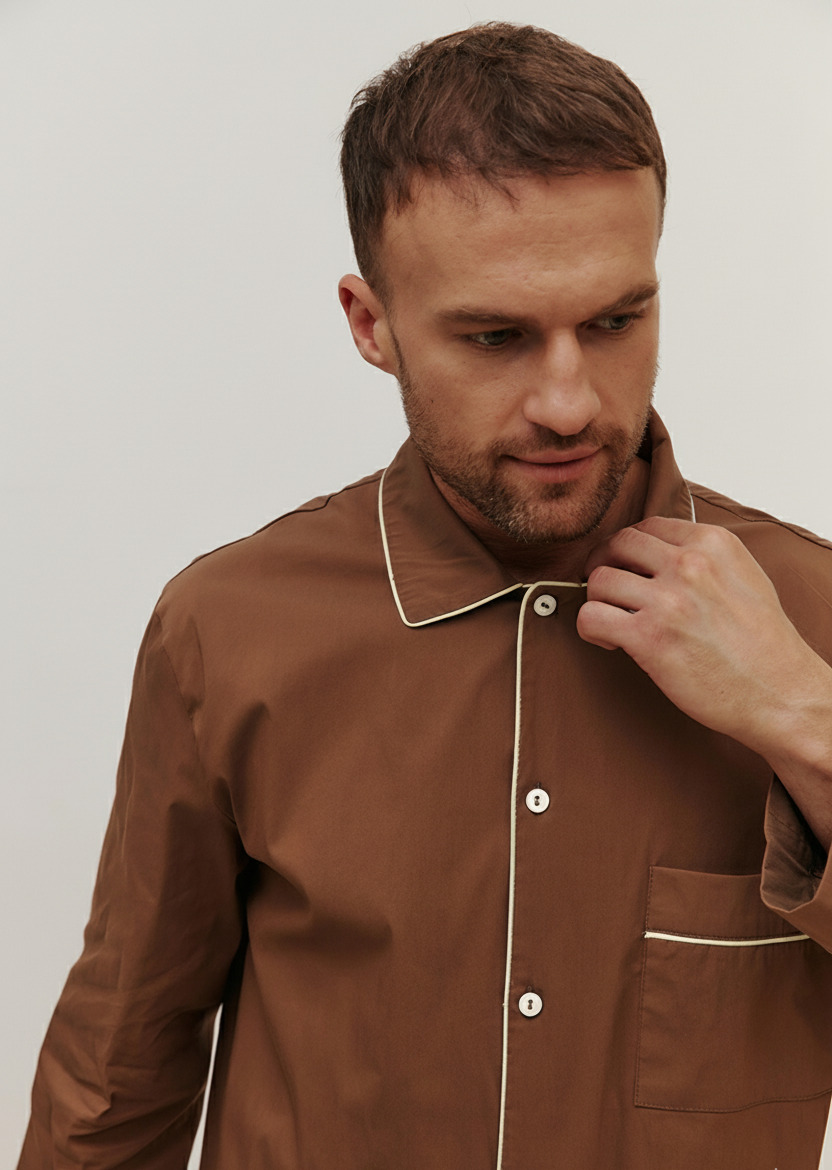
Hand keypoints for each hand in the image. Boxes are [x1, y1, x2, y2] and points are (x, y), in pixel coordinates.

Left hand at [577, 516, 829, 761]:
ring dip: (598, 601)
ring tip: (614, 622)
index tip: (626, 566)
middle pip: (617, 544)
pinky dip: (591, 629)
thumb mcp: (744, 576)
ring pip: (599, 580)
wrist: (779, 694)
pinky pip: (591, 617)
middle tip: (607, 589)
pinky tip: (610, 642)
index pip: (647, 526)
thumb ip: (704, 558)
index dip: (628, 548)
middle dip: (604, 565)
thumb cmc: (764, 645)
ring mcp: (668, 600)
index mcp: (713, 544)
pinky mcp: (649, 637)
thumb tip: (662, 554)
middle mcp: (689, 565)